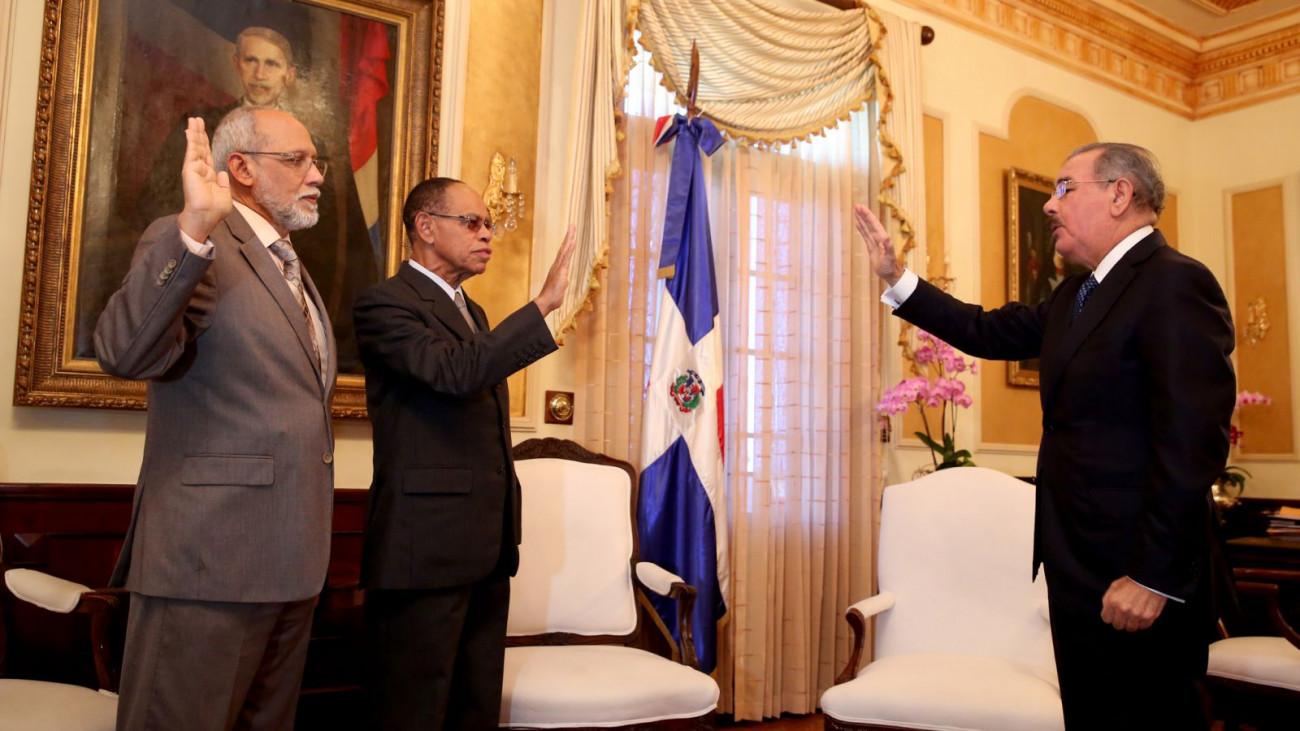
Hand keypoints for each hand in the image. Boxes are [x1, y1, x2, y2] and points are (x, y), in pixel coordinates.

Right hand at [176, 117, 231, 242]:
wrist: (206, 216)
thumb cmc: (215, 210)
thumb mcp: (225, 195)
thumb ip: (223, 183)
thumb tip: (221, 172)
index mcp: (209, 175)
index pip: (207, 155)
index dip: (206, 143)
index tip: (203, 132)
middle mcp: (201, 170)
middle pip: (201, 147)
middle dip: (199, 133)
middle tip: (197, 119)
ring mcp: (194, 168)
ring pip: (196, 146)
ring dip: (194, 132)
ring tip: (193, 119)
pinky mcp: (189, 169)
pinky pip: (192, 151)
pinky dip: (191, 140)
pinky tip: (189, 130)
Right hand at [532, 224, 577, 315]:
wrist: (545, 302)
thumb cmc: (552, 298)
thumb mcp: (560, 289)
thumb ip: (563, 283)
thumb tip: (565, 281)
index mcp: (558, 268)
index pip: (564, 253)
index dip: (567, 243)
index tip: (571, 234)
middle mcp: (557, 265)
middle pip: (564, 247)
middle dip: (569, 236)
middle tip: (572, 225)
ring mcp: (558, 267)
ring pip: (565, 249)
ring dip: (569, 238)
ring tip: (573, 228)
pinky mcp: (561, 271)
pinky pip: (566, 257)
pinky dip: (569, 249)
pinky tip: (572, 241)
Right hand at [853, 203, 901, 286]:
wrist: (890, 273)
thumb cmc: (890, 267)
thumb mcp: (889, 258)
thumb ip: (888, 247)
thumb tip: (886, 237)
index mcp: (882, 238)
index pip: (874, 224)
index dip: (867, 215)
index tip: (861, 208)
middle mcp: (879, 237)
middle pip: (870, 223)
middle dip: (864, 214)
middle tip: (856, 205)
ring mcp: (874, 241)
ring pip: (867, 227)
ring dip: (862, 219)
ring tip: (855, 210)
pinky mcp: (871, 246)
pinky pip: (865, 234)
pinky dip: (861, 228)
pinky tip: (858, 223)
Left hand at [1100, 576, 1166, 631]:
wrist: (1150, 579)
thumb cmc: (1131, 582)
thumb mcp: (1114, 586)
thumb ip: (1108, 600)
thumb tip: (1107, 612)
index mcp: (1112, 602)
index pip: (1106, 619)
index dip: (1110, 616)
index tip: (1114, 613)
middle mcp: (1123, 610)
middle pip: (1118, 626)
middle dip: (1120, 621)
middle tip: (1125, 615)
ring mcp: (1136, 615)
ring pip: (1131, 628)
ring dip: (1132, 623)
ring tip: (1134, 614)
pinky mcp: (1148, 617)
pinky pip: (1143, 626)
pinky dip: (1142, 622)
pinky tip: (1143, 614)